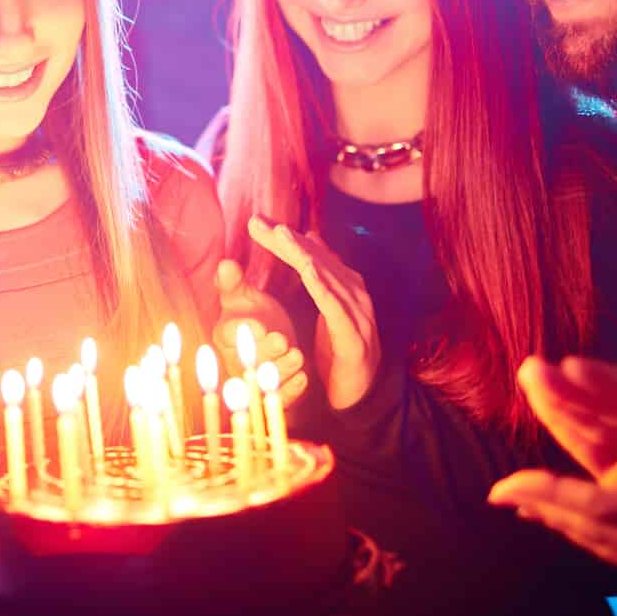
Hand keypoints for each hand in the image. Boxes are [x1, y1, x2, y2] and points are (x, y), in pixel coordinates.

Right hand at [213, 260, 307, 408]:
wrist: (275, 345)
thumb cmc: (257, 319)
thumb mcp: (244, 298)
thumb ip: (234, 283)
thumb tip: (226, 264)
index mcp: (225, 336)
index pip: (227, 335)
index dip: (241, 331)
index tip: (256, 325)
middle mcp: (236, 362)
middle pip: (247, 361)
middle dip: (264, 351)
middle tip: (281, 340)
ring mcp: (254, 382)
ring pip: (265, 380)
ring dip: (281, 368)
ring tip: (297, 355)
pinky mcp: (274, 396)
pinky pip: (280, 398)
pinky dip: (292, 389)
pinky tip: (303, 377)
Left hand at [246, 216, 377, 409]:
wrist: (360, 394)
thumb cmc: (339, 351)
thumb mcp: (325, 310)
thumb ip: (319, 277)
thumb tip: (310, 240)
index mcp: (343, 287)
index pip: (311, 254)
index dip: (284, 238)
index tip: (256, 221)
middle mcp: (353, 294)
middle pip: (316, 259)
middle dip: (287, 239)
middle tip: (258, 222)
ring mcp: (357, 314)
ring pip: (327, 277)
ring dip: (304, 254)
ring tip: (281, 236)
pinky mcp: (354, 337)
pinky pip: (337, 309)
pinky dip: (323, 288)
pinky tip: (308, 272)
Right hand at [517, 355, 616, 479]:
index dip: (611, 384)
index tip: (575, 367)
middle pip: (609, 411)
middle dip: (570, 390)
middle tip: (533, 369)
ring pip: (591, 436)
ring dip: (557, 413)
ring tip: (527, 383)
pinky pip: (587, 473)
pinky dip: (555, 478)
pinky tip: (523, 487)